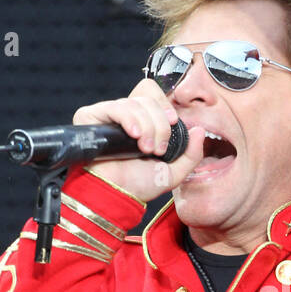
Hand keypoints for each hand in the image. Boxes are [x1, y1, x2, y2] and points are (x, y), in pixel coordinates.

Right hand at [73, 78, 204, 203]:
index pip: (155, 96)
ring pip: (134, 103)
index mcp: (142, 123)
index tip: (172, 124)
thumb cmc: (137, 186)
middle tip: (156, 149)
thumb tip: (200, 129)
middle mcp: (124, 117)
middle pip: (148, 99)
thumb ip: (191, 153)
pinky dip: (129, 119)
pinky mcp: (91, 117)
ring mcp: (107, 116)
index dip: (165, 107)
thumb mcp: (173, 172)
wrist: (115, 195)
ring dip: (147, 127)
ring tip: (144, 149)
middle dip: (159, 124)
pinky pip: (115, 107)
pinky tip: (134, 136)